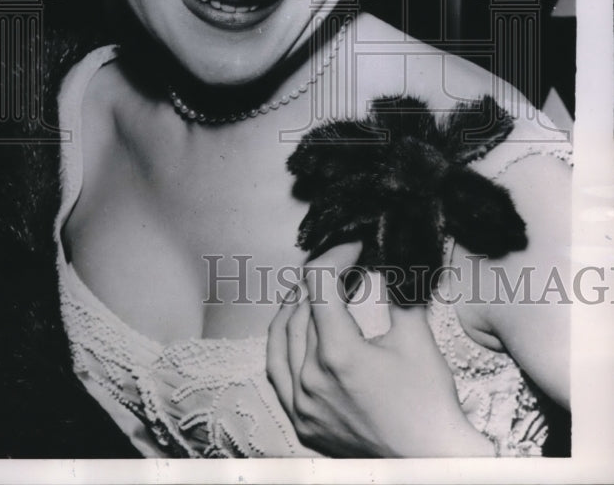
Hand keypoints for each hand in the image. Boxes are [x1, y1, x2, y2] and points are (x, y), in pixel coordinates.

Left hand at [266, 244, 493, 457]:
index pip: (320, 282)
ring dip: (299, 305)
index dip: (337, 255)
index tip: (356, 247)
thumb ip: (399, 289)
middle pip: (301, 305)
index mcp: (338, 353)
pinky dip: (283, 341)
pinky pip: (277, 371)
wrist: (430, 460)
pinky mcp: (302, 421)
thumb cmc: (428, 402)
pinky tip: (296, 327)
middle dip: (322, 277)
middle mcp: (311, 378)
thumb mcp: (416, 337)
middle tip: (346, 265)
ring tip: (319, 289)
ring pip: (283, 335)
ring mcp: (302, 404)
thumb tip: (395, 254)